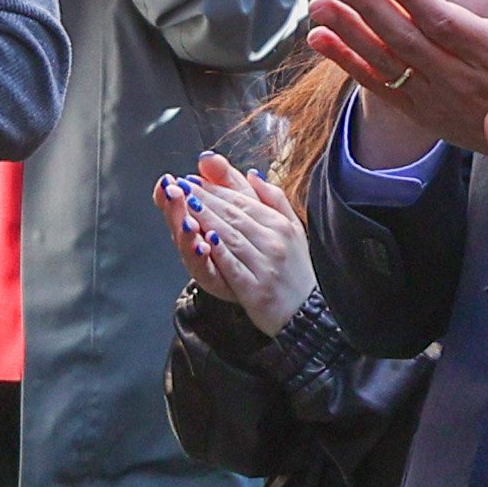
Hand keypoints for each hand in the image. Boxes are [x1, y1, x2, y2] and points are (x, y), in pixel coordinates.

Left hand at [159, 153, 315, 327]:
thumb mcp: (293, 229)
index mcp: (280, 225)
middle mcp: (274, 241)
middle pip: (233, 215)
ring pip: (231, 236)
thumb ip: (274, 200)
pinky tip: (204, 240)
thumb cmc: (295, 270)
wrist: (306, 312)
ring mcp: (265, 265)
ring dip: (206, 219)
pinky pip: (234, 267)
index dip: (216, 189)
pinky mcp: (256, 289)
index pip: (243, 201)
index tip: (193, 179)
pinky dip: (220, 252)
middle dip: (205, 198)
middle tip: (181, 185)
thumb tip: (253, 174)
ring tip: (185, 204)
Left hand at [307, 0, 487, 157]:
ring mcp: (435, 99)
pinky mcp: (422, 113)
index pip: (442, 21)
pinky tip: (318, 40)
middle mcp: (458, 78)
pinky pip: (378, 87)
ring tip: (316, 5)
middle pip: (403, 40)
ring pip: (385, 63)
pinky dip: (347, 63)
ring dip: (347, 33)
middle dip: (366, 7)